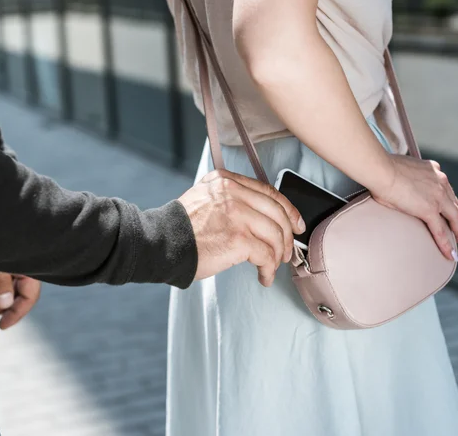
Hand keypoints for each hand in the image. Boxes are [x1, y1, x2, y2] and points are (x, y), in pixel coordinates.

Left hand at [0, 269, 41, 329]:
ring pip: (9, 287)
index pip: (30, 297)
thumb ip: (1, 285)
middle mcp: (28, 269)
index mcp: (31, 271)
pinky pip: (4, 278)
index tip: (2, 326)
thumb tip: (4, 305)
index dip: (15, 314)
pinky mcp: (9, 261)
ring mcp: (18, 265)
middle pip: (19, 294)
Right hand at [178, 169, 304, 286]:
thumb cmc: (180, 229)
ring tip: (272, 267)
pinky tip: (264, 276)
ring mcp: (237, 215)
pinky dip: (269, 269)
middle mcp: (233, 193)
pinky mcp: (239, 238)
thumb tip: (262, 218)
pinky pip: (266, 255)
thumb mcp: (204, 198)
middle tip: (287, 252)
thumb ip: (230, 199)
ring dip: (278, 256)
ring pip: (275, 235)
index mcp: (226, 181)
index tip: (296, 224)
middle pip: (277, 213)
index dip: (288, 210)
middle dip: (288, 236)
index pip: (269, 192)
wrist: (161, 244)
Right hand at [372, 155, 457, 261]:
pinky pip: (441, 230)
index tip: (447, 208)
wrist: (381, 170)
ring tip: (457, 241)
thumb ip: (405, 178)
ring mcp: (437, 196)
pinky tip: (449, 254)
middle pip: (453, 203)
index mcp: (433, 170)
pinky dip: (446, 243)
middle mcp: (440, 181)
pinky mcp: (430, 209)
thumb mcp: (400, 170)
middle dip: (456, 217)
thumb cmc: (381, 169)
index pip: (445, 188)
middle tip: (457, 229)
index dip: (448, 200)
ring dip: (456, 230)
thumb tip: (393, 185)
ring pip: (453, 217)